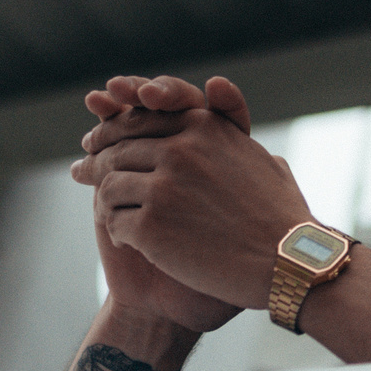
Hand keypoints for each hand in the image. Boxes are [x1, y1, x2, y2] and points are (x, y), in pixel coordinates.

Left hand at [72, 74, 312, 310]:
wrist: (288, 265)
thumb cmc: (282, 218)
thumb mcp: (260, 158)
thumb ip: (231, 133)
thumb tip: (221, 105)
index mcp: (202, 127)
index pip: (142, 119)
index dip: (116, 129)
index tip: (101, 141)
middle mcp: (180, 150)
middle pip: (118, 149)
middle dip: (97, 160)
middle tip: (82, 171)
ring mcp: (163, 188)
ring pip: (110, 184)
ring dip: (104, 197)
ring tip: (105, 210)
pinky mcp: (152, 228)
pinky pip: (114, 220)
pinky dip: (115, 228)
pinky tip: (124, 238)